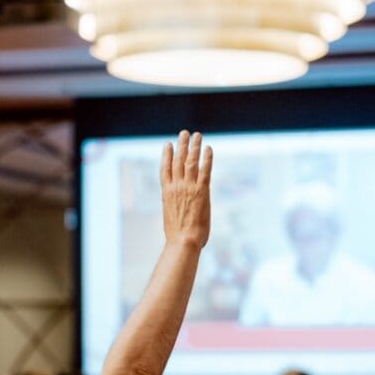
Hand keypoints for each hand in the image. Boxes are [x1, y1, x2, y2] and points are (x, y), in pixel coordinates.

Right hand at [161, 131, 211, 249]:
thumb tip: (179, 209)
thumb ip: (175, 207)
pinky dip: (207, 158)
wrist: (183, 240)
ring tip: (197, 135)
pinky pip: (205, 170)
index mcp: (167, 193)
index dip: (167, 155)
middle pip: (178, 160)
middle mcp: (176, 187)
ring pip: (191, 161)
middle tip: (184, 133)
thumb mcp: (172, 217)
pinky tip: (208, 148)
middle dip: (181, 145)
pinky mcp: (202, 191)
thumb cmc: (178, 235)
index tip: (168, 144)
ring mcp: (189, 187)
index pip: (165, 169)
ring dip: (194, 146)